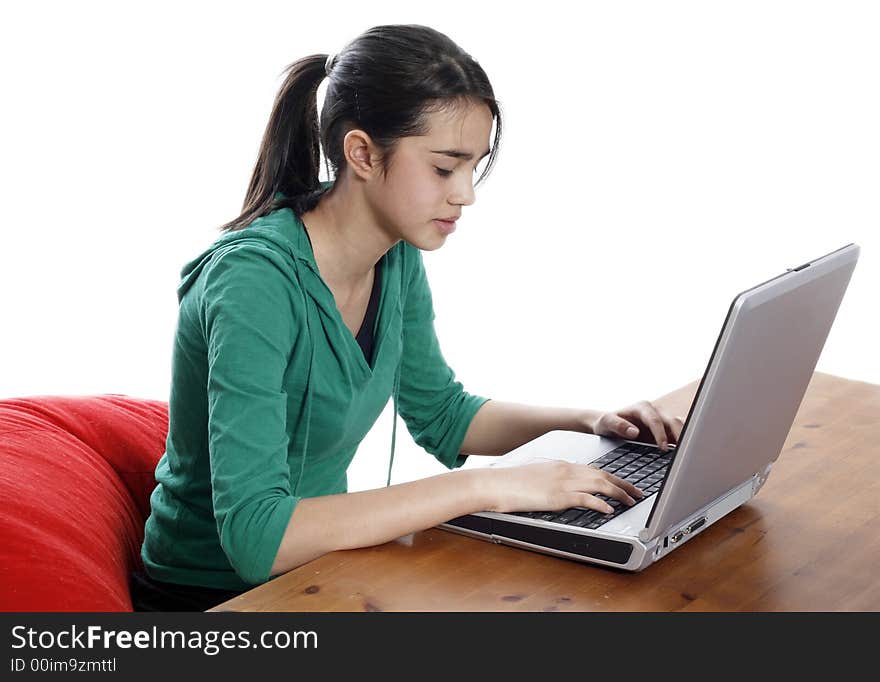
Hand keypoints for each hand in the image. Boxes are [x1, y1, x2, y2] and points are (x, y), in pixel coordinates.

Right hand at [484, 461, 644, 514]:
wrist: (496, 483)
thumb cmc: (511, 483)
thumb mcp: (537, 477)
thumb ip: (553, 480)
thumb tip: (563, 490)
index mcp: (561, 465)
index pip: (594, 469)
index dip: (613, 477)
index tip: (625, 484)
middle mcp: (565, 470)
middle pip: (603, 475)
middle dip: (624, 484)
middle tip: (638, 493)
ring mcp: (562, 482)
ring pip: (599, 484)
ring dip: (619, 493)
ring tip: (631, 501)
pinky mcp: (557, 496)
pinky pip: (585, 498)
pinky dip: (600, 504)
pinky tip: (609, 510)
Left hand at [589, 400, 684, 451]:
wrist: (608, 424)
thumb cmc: (607, 423)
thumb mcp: (606, 422)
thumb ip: (618, 425)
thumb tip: (634, 432)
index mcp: (642, 407)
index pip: (655, 420)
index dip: (660, 434)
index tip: (662, 448)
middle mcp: (655, 411)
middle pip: (673, 421)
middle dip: (679, 435)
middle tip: (682, 452)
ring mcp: (662, 419)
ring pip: (680, 425)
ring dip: (685, 438)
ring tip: (688, 454)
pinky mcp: (666, 429)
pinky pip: (679, 434)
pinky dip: (684, 442)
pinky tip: (685, 454)